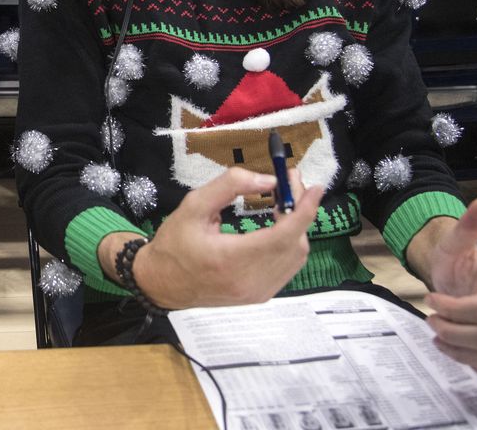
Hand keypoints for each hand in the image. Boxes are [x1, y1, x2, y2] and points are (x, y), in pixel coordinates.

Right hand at [103, 166, 323, 309]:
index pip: (283, 235)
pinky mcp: (260, 296)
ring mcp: (258, 292)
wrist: (161, 283)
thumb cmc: (174, 242)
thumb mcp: (193, 205)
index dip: (304, 210)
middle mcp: (250, 281)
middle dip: (299, 211)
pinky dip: (289, 244)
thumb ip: (230, 186)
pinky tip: (277, 227)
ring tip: (282, 204)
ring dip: (296, 227)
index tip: (315, 187)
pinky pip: (288, 268)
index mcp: (231, 259)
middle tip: (288, 185)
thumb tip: (269, 180)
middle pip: (295, 244)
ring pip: (296, 257)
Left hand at [410, 199, 476, 387]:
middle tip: (431, 323)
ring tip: (440, 340)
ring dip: (464, 355)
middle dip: (454, 334)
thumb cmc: (454, 263)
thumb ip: (468, 227)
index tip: (430, 299)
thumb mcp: (453, 244)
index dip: (453, 310)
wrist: (454, 279)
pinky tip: (466, 361)